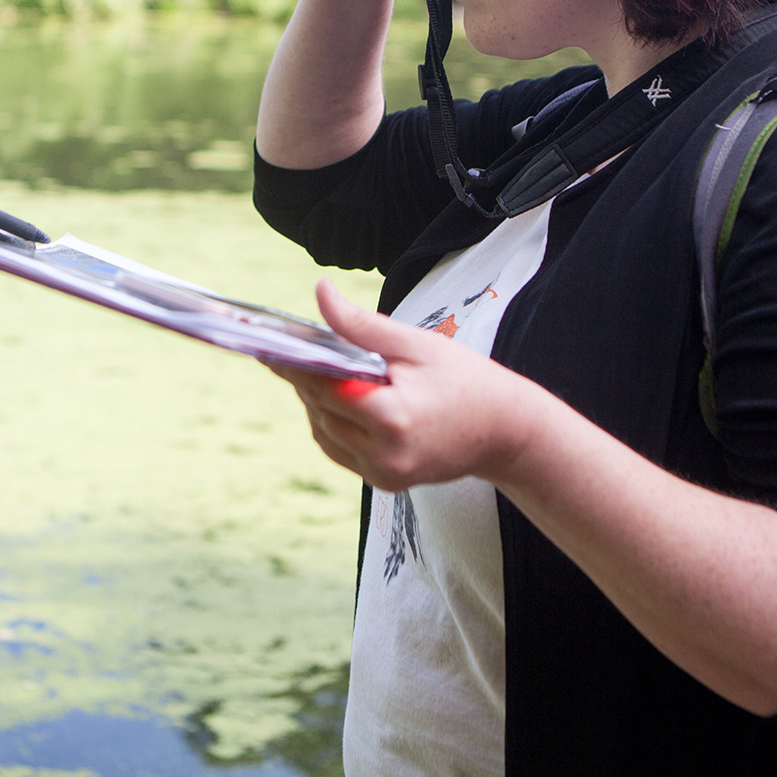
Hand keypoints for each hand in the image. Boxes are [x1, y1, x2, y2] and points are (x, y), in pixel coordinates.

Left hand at [271, 278, 534, 490]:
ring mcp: (384, 475)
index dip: (295, 366)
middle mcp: (385, 455)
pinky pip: (341, 450)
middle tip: (282, 350)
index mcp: (394, 418)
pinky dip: (329, 423)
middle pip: (322, 412)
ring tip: (305, 370)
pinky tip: (331, 398)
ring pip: (325, 434)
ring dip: (313, 402)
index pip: (326, 389)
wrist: (506, 432)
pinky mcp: (385, 483)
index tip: (270, 344)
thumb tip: (321, 293)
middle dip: (302, 380)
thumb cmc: (466, 380)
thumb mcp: (415, 344)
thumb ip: (361, 324)